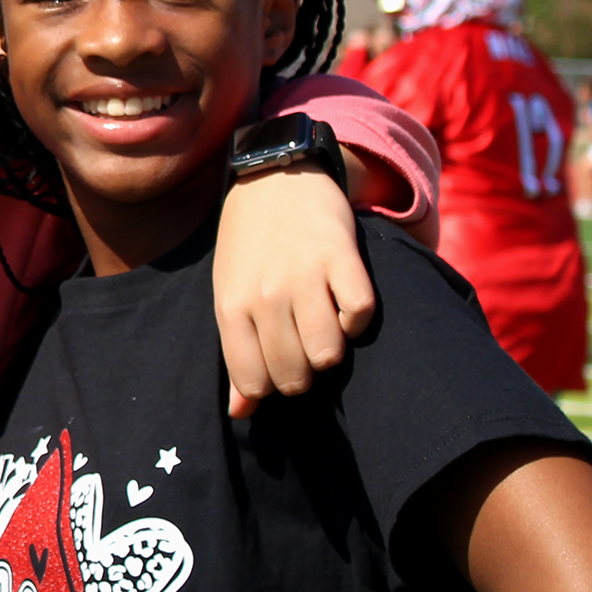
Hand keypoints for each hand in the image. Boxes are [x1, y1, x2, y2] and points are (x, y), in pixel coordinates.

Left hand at [215, 165, 375, 418]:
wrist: (273, 176)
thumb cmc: (248, 246)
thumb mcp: (230, 296)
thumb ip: (237, 355)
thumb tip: (241, 415)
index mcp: (231, 308)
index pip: (253, 384)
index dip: (270, 389)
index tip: (277, 369)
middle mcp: (265, 296)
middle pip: (294, 378)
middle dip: (303, 375)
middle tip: (303, 347)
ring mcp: (304, 276)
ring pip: (329, 354)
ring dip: (332, 349)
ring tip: (324, 326)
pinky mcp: (342, 257)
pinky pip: (361, 315)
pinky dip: (359, 318)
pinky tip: (345, 302)